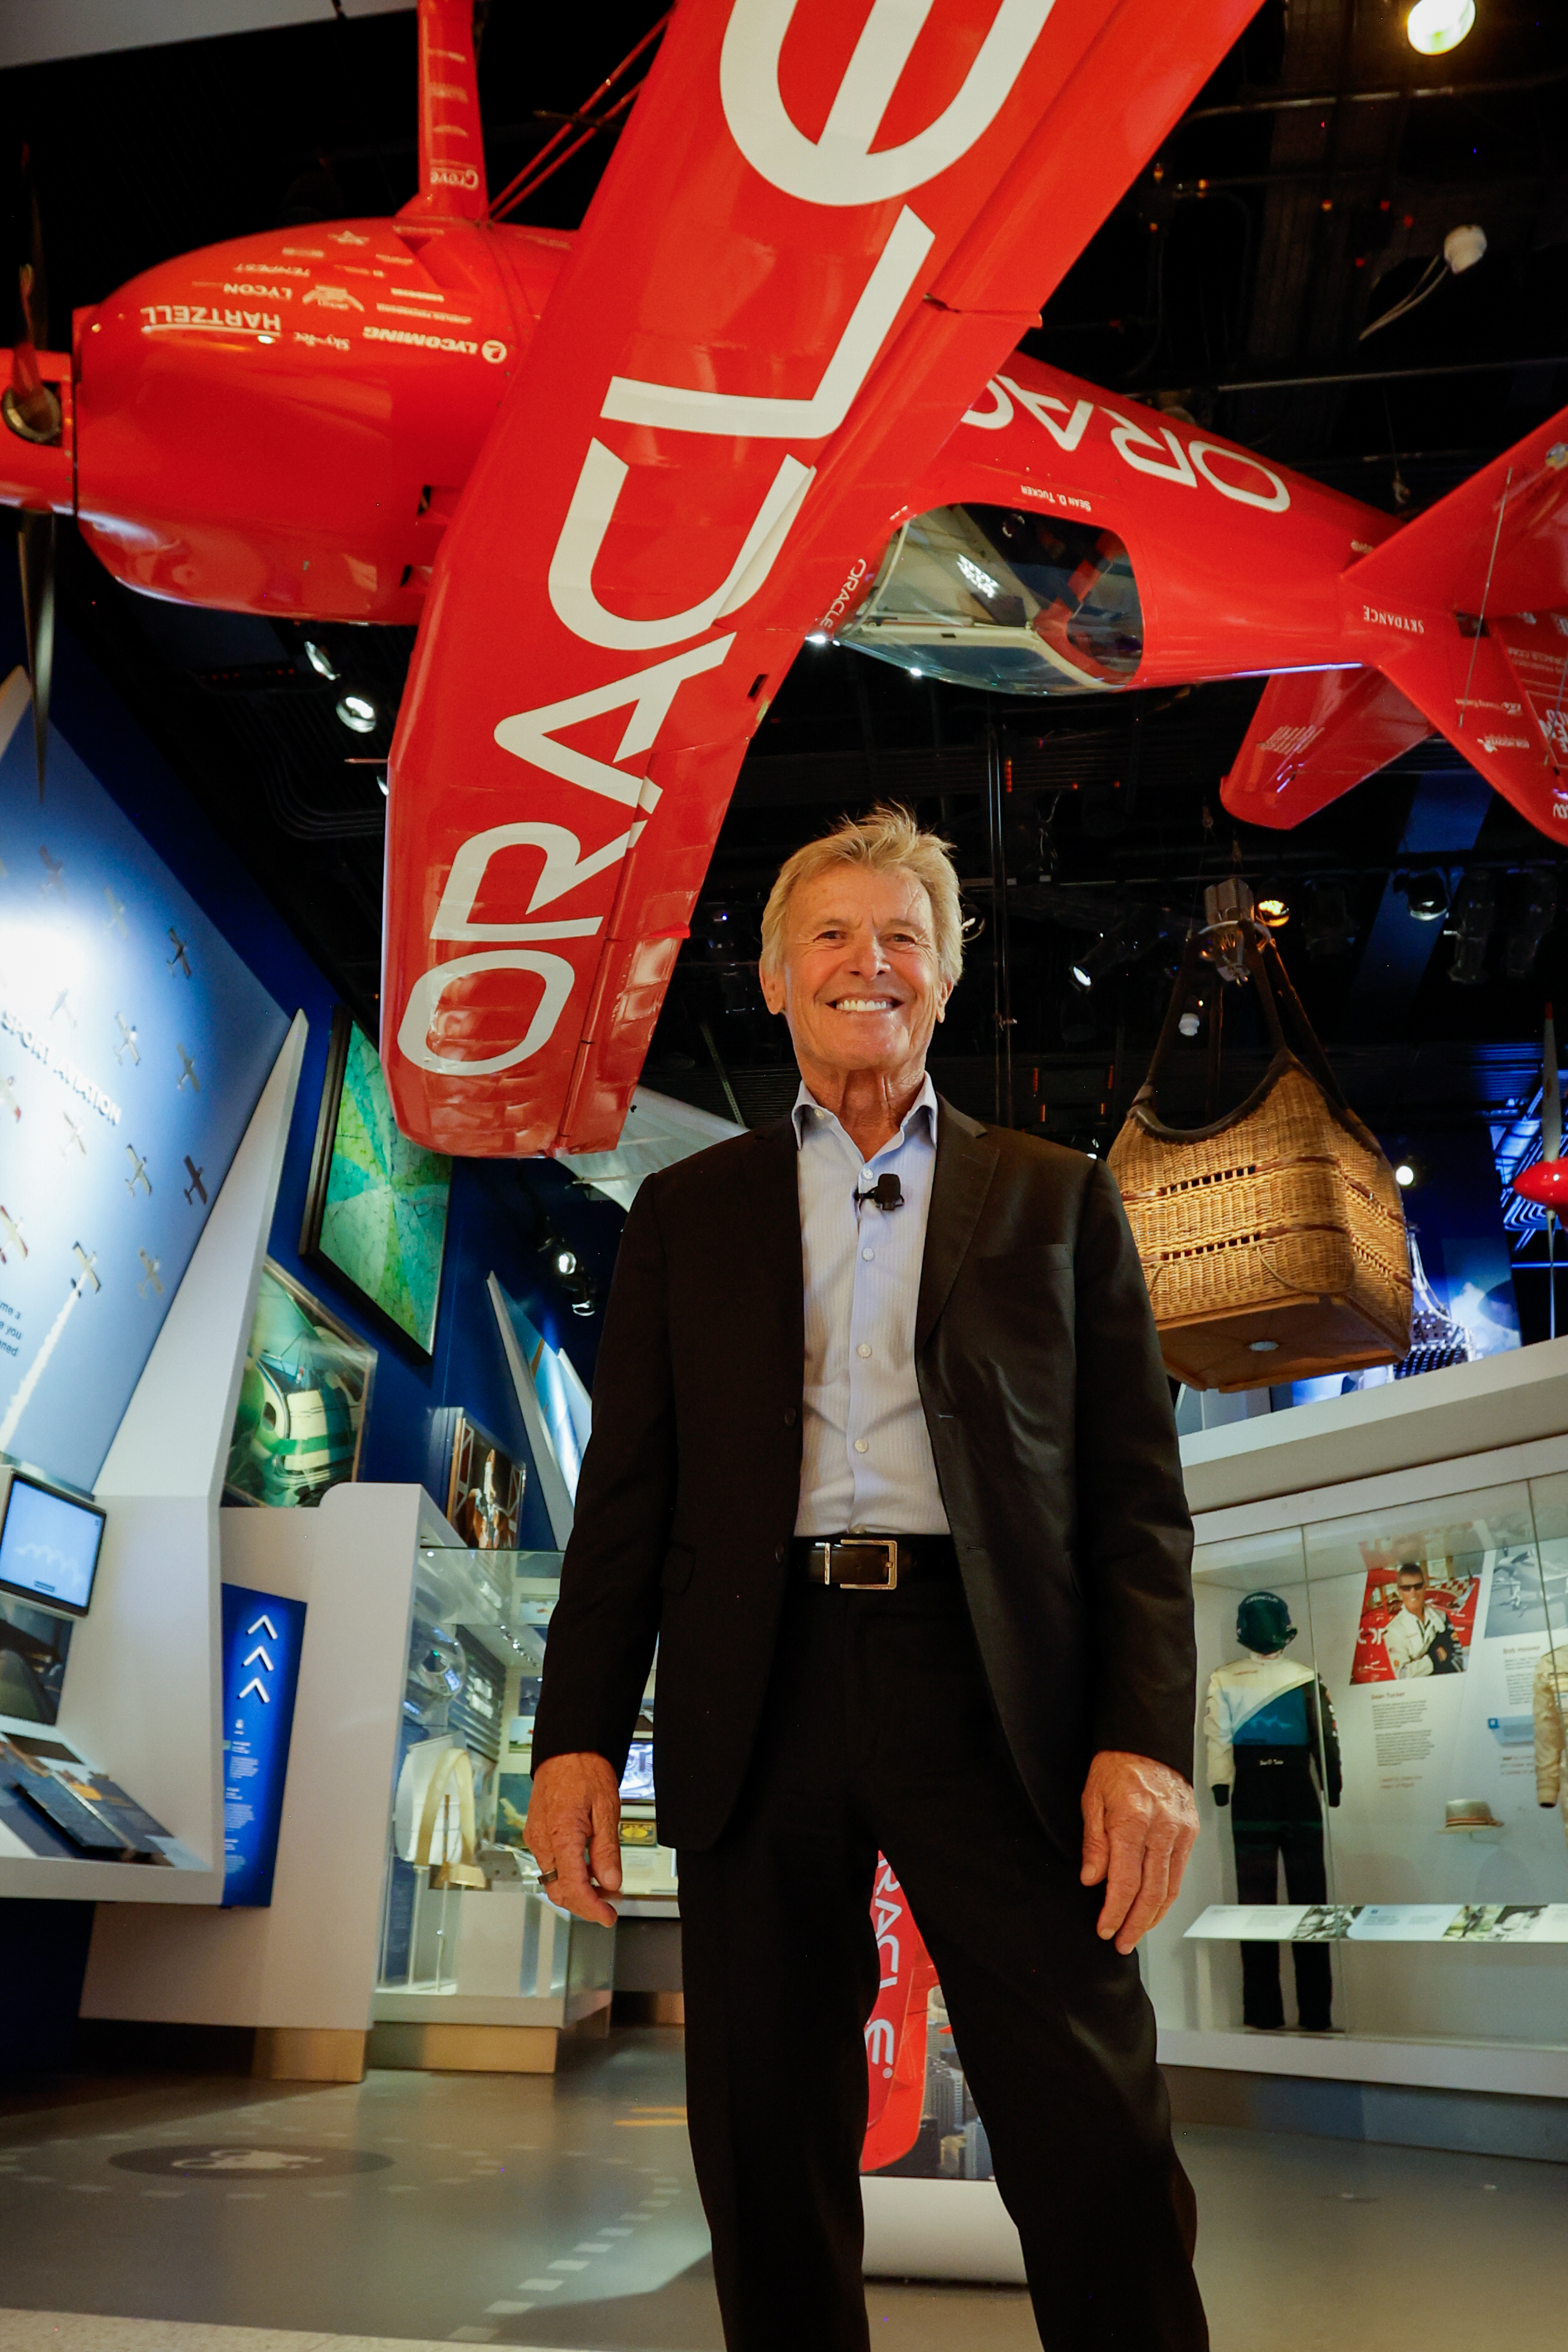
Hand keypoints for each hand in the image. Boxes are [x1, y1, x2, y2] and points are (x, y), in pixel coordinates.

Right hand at [524, 1752, 622, 1927]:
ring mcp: (536, 1837)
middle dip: (584, 1904)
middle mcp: (542, 1839)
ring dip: (577, 1891)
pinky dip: (569, 1875)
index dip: (591, 1907)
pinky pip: (550, 1865)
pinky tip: (588, 1871)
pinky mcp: (537, 1834)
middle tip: (610, 1905)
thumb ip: (607, 1849)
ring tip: (604, 1888)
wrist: (567, 1749)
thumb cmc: (585, 1771)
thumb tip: (611, 1882)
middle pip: (559, 1890)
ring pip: (553, 1880)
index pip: (573, 1886)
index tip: (607, 1917)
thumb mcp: (607, 1809)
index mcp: (561, 1833)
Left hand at [1080, 1750, 1198, 1954]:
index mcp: (1132, 1820)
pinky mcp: (1190, 1831)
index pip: (1125, 1881)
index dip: (1114, 1911)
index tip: (1104, 1929)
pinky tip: (1154, 1908)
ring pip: (1169, 1887)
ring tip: (1136, 1933)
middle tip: (1121, 1942)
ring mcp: (1180, 1830)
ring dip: (1153, 1916)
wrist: (1147, 1742)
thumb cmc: (1114, 1768)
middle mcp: (1161, 1828)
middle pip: (1151, 1891)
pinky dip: (1167, 1895)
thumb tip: (1092, 1880)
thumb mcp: (1091, 1800)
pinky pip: (1179, 1872)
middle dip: (1134, 1923)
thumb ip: (1094, 1843)